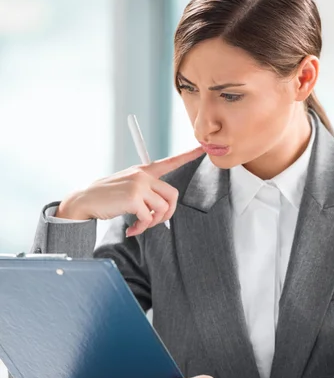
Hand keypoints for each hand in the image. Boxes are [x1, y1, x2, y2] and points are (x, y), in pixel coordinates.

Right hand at [56, 146, 203, 233]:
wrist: (85, 199)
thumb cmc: (107, 196)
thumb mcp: (128, 186)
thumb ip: (146, 192)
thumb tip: (162, 213)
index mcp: (144, 170)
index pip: (170, 161)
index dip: (188, 155)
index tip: (202, 148)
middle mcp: (143, 175)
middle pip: (173, 194)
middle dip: (168, 213)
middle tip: (154, 222)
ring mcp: (139, 185)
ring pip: (161, 209)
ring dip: (151, 223)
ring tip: (138, 226)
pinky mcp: (133, 198)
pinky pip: (147, 218)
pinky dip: (140, 228)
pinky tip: (130, 229)